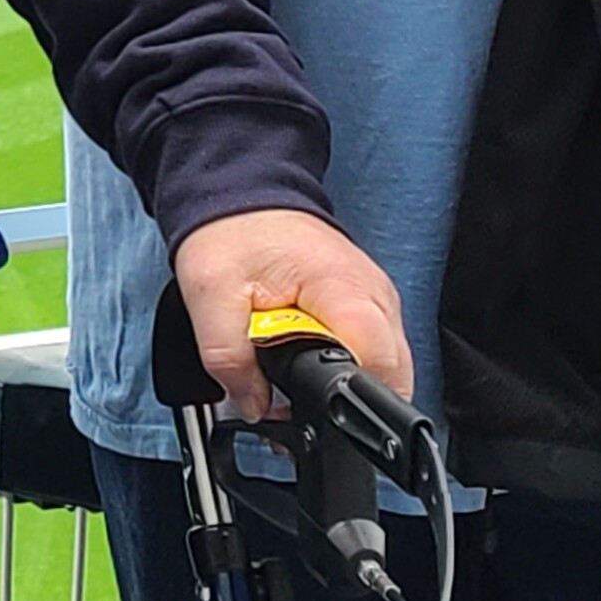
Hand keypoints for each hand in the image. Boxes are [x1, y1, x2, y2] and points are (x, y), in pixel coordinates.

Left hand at [172, 208, 409, 425]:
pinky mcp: (368, 303)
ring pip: (385, 368)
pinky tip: (308, 354)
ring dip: (345, 381)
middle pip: (390, 376)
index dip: (347, 401)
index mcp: (346, 290)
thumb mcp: (209, 295)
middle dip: (347, 401)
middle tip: (293, 396)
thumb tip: (255, 406)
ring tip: (294, 370)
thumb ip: (229, 360)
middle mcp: (376, 296)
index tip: (310, 409)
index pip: (379, 368)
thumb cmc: (231, 232)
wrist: (242, 190)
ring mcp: (378, 299)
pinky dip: (344, 361)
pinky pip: (372, 349)